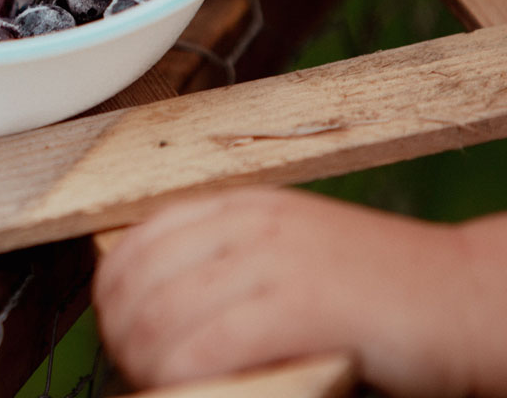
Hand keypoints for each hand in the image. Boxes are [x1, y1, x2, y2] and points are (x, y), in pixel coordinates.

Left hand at [94, 187, 476, 396]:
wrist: (470, 295)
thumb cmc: (380, 289)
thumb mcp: (289, 252)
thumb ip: (226, 265)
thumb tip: (151, 308)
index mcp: (240, 204)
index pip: (135, 242)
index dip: (113, 297)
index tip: (121, 335)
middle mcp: (247, 222)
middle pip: (137, 282)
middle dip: (123, 337)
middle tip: (139, 372)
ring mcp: (273, 259)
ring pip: (162, 317)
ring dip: (148, 365)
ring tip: (165, 387)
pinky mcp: (299, 303)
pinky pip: (206, 346)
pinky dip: (184, 377)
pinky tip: (195, 390)